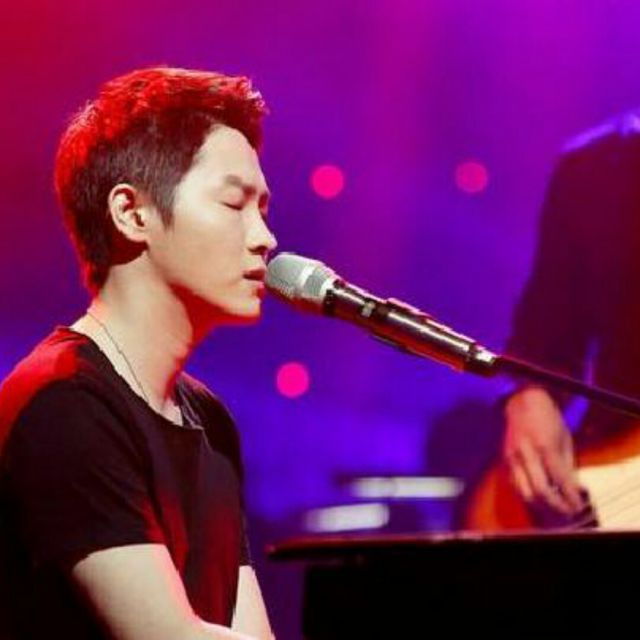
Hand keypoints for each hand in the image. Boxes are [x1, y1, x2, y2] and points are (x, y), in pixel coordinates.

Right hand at [502, 386, 584, 514]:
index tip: (579, 507)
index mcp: (544, 445)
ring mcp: (512, 457)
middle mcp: (526, 453)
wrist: (521, 400)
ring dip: (540, 505)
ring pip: (523, 492)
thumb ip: (568, 465)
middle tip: (567, 512)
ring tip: (554, 508)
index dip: (570, 497)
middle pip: (539, 491)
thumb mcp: (564, 437)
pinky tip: (539, 497)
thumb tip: (574, 490)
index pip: (559, 480)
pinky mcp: (505, 459)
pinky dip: (528, 495)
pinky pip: (516, 484)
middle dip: (555, 506)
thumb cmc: (547, 417)